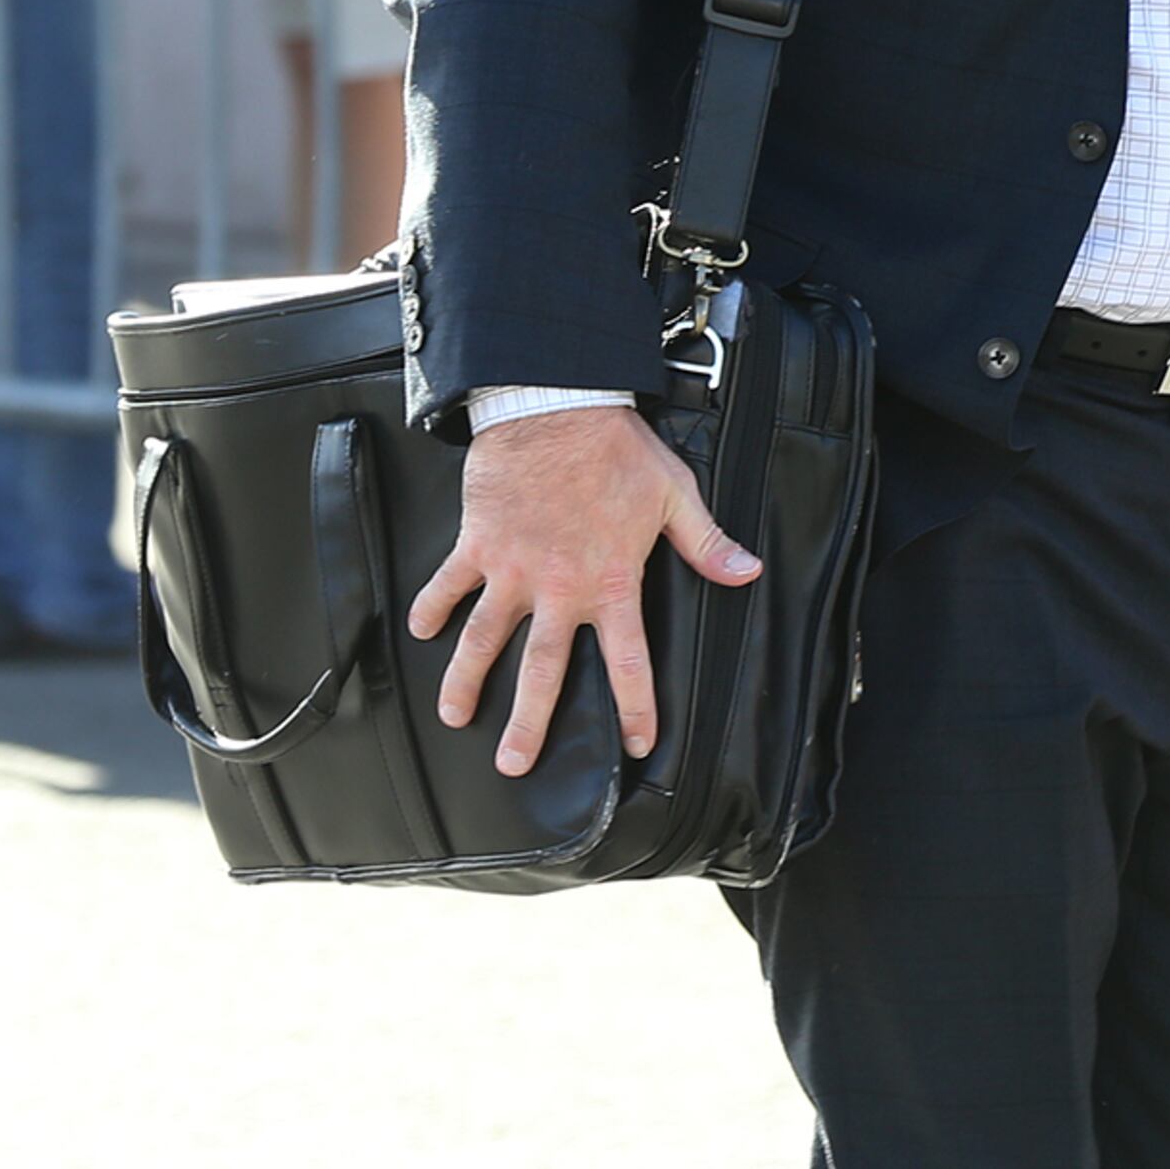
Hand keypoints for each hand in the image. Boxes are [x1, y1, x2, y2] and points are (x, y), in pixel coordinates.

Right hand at [406, 404, 758, 777]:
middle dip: (528, 722)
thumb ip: (707, 543)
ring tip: (454, 716)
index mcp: (611, 582)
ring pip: (483, 640)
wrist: (558, 405)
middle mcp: (558, 588)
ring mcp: (512, 570)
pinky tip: (421, 633)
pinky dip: (431, 608)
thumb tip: (748, 573)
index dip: (635, 707)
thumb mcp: (675, 495)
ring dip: (465, 681)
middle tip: (514, 764)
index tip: (636, 746)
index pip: (628, 661)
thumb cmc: (620, 450)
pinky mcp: (478, 545)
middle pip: (541, 671)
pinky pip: (448, 585)